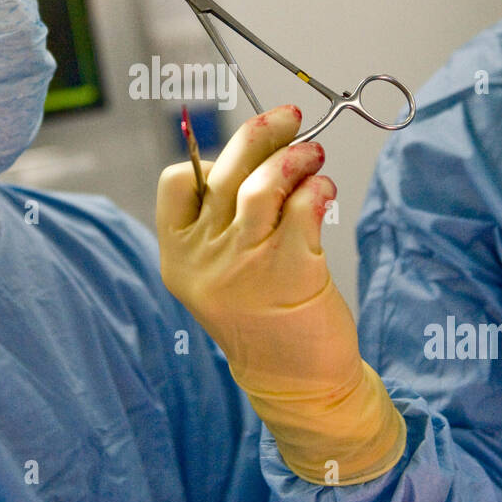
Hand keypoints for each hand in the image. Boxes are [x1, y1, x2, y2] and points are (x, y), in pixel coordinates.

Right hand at [157, 104, 403, 484]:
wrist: (297, 383)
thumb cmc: (265, 318)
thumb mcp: (223, 272)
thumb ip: (226, 221)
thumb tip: (261, 149)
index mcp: (177, 256)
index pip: (176, 182)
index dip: (212, 157)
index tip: (245, 157)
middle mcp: (203, 260)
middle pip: (224, 173)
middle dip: (259, 133)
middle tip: (288, 118)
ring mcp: (242, 266)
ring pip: (261, 185)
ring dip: (293, 157)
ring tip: (315, 153)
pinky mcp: (288, 270)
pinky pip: (301, 206)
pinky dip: (317, 186)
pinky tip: (325, 190)